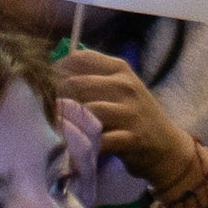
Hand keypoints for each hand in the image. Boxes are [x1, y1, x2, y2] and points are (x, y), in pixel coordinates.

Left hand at [51, 49, 199, 198]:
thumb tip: (51, 72)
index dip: (55, 70)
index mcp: (120, 69)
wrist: (166, 147)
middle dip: (54, 98)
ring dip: (66, 122)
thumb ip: (92, 78)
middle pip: (77, 84)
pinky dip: (81, 145)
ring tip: (52, 130)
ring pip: (86, 111)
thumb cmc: (134, 116)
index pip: (79, 58)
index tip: (42, 84)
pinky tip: (71, 149)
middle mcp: (125, 86)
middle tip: (41, 111)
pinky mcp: (130, 138)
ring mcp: (129, 112)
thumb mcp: (120, 89)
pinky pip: (97, 139)